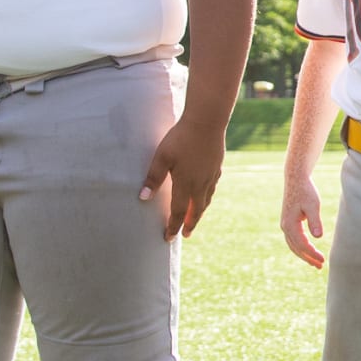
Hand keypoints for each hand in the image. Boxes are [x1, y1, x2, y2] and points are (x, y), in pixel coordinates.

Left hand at [140, 117, 226, 239]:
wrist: (207, 122)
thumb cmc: (180, 138)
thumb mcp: (162, 157)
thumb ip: (153, 178)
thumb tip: (143, 198)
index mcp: (185, 184)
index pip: (177, 212)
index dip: (172, 226)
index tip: (168, 238)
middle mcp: (200, 184)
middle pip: (195, 211)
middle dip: (189, 224)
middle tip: (186, 234)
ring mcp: (211, 176)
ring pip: (206, 201)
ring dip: (199, 212)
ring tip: (194, 218)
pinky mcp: (217, 167)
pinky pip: (212, 189)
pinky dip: (207, 197)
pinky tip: (205, 194)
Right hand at [281, 174, 326, 268]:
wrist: (295, 180)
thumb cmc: (306, 191)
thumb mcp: (312, 205)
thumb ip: (314, 221)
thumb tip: (318, 237)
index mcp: (290, 224)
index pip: (302, 245)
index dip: (312, 254)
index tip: (323, 260)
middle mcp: (285, 227)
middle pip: (296, 248)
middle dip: (308, 258)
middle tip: (320, 267)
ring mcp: (285, 225)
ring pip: (293, 246)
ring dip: (304, 255)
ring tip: (316, 263)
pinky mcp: (289, 223)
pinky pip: (293, 240)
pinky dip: (301, 248)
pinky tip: (309, 251)